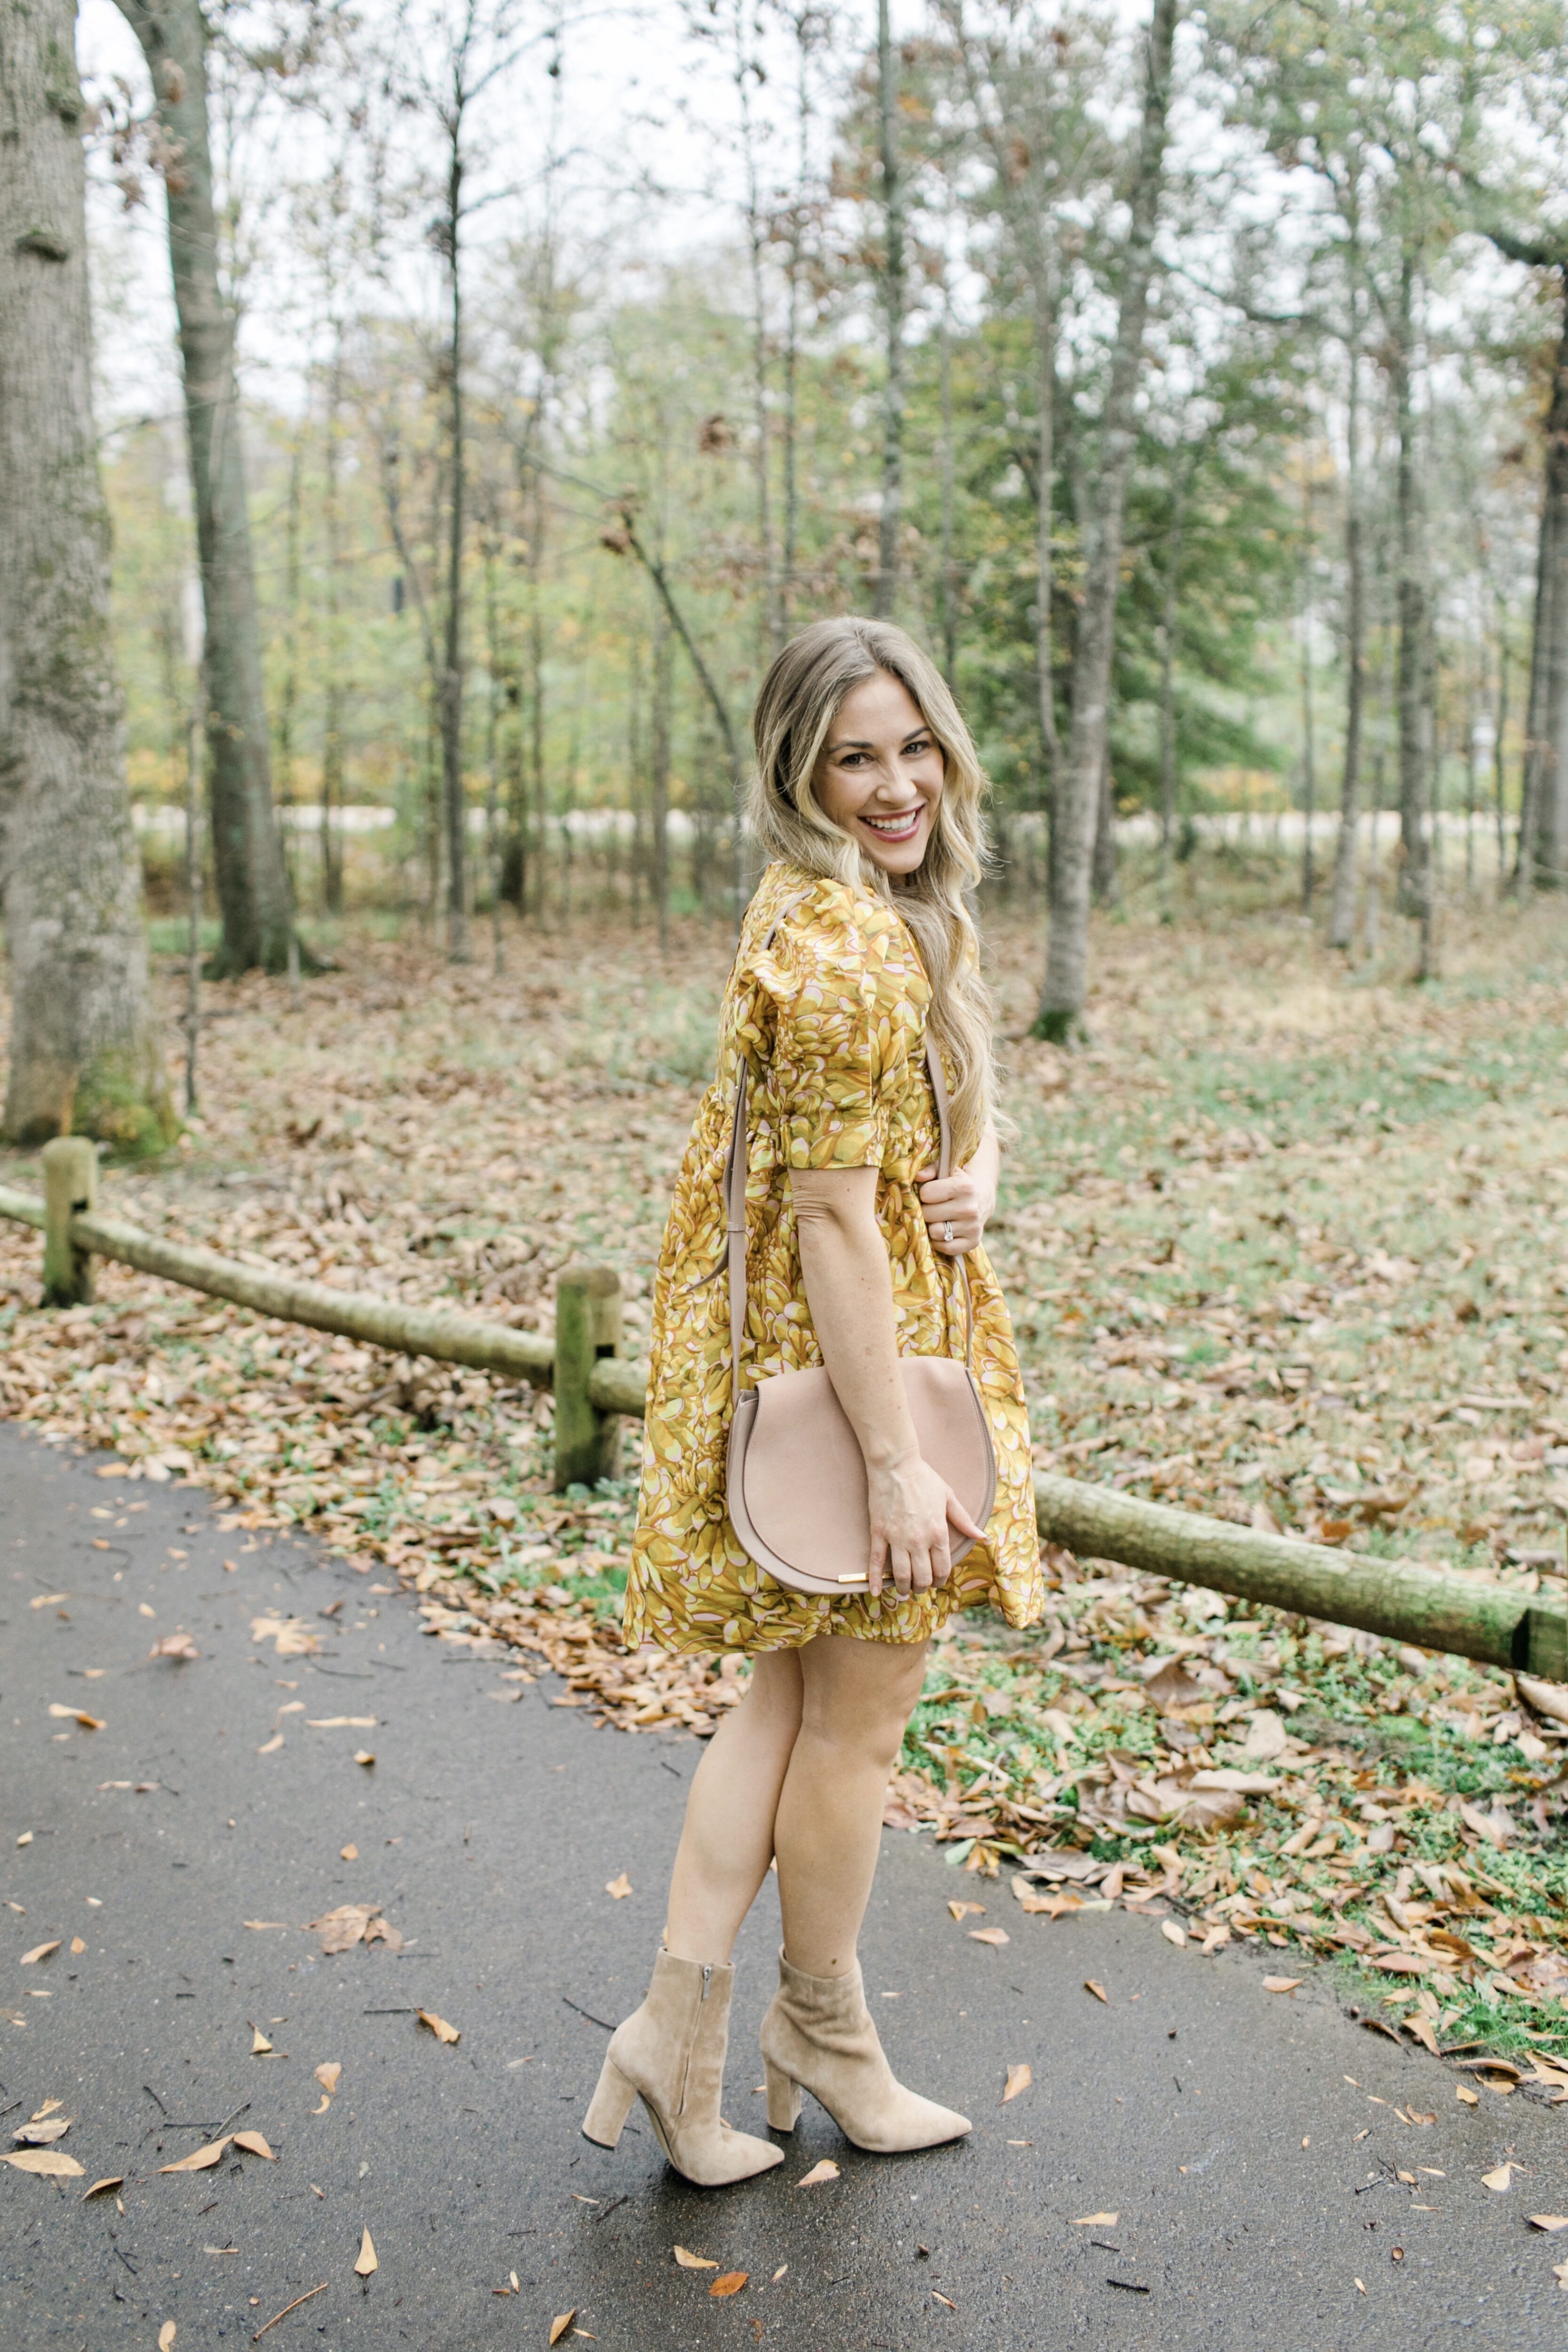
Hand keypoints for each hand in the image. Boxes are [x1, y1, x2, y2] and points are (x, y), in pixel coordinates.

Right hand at [865, 1453, 986, 1599]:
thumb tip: (982, 1537)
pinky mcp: (879, 1533)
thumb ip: (964, 1520)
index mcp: (938, 1532)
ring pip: (901, 1574)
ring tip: (903, 1590)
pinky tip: (876, 1591)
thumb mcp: (949, 1497)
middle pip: (922, 1576)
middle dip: (922, 1587)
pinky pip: (876, 1561)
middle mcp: (918, 1540)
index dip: (940, 1579)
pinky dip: (875, 1579)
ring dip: (903, 1587)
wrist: (895, 1465)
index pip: (942, 1568)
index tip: (937, 1581)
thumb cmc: (924, 1479)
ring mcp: (897, 1538)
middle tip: (920, 1587)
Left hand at [917, 1160, 993, 1256]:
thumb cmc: (955, 1184)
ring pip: (935, 1232)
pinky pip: (945, 1248)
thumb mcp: (945, 1171)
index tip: (930, 1193)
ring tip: (939, 1219)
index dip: (924, 1193)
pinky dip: (941, 1242)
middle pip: (928, 1214)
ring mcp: (973, 1227)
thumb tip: (918, 1176)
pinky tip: (945, 1231)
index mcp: (964, 1187)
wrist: (981, 1199)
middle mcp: (970, 1208)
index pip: (926, 1193)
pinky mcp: (973, 1242)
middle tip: (933, 1207)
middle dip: (926, 1210)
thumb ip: (930, 1169)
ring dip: (932, 1226)